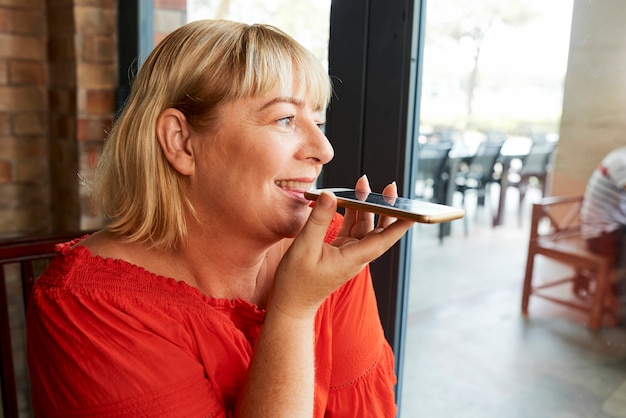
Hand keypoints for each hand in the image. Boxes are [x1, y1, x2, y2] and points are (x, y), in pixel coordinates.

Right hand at [269, 177, 413, 318]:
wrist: (290, 303)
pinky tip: (348, 199)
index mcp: (353, 258)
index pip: (384, 239)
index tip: (415, 209)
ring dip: (365, 206)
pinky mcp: (339, 251)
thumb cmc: (297, 281)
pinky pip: (351, 229)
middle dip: (386, 208)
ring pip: (364, 227)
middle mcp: (356, 256)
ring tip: (363, 184)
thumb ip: (319, 220)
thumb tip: (330, 195)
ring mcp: (348, 253)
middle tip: (389, 187)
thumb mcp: (304, 247)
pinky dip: (351, 213)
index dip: (401, 224)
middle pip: (378, 230)